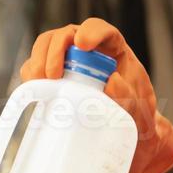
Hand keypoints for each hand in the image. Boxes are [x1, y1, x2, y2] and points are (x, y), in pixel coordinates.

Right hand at [19, 17, 172, 172]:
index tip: (82, 45)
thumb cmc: (138, 122)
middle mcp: (91, 53)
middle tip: (52, 75)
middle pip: (67, 34)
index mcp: (116, 52)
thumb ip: (132, 100)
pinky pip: (37, 67)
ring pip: (47, 46)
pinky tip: (33, 87)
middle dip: (55, 49)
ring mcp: (70, 64)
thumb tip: (112, 81)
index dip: (91, 32)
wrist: (129, 142)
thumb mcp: (141, 115)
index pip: (102, 30)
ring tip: (39, 81)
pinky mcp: (55, 79)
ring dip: (39, 59)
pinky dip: (31, 73)